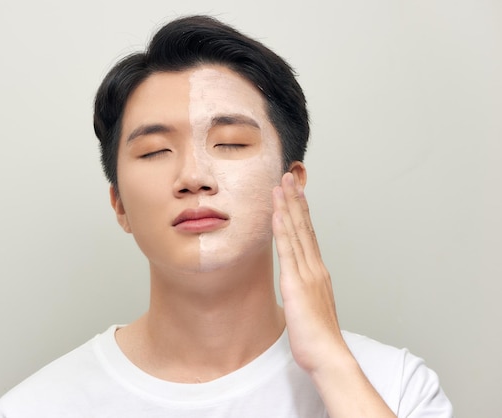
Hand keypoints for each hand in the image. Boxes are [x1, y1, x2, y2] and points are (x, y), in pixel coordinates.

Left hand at [272, 171, 349, 374]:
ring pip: (297, 234)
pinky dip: (283, 231)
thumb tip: (296, 284)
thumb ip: (304, 291)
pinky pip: (289, 252)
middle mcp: (315, 268)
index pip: (308, 235)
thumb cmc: (318, 337)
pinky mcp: (296, 284)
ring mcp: (307, 274)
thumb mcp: (309, 307)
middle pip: (304, 227)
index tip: (295, 193)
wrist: (328, 355)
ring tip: (281, 186)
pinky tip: (278, 214)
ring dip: (288, 207)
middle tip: (288, 177)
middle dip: (295, 200)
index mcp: (317, 272)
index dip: (301, 212)